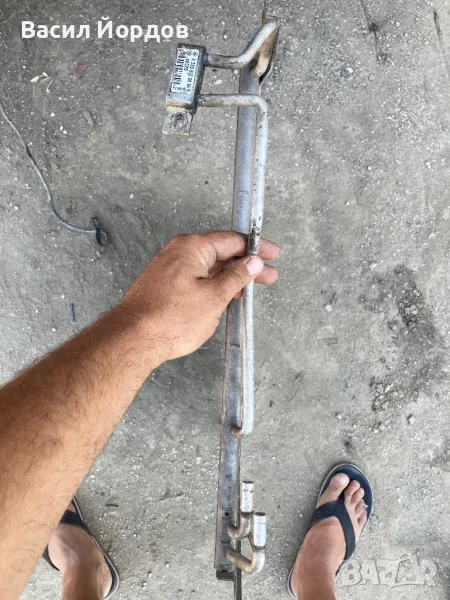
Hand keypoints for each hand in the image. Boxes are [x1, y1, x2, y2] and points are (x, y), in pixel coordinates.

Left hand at [120, 231, 279, 363]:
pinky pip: (196, 279)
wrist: (132, 339)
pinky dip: (214, 285)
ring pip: (208, 268)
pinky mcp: (164, 286)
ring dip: (231, 277)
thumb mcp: (214, 297)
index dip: (256, 248)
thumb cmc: (172, 318)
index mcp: (193, 247)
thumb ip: (236, 277)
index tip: (273, 255)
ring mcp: (170, 269)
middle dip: (247, 265)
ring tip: (251, 290)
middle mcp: (179, 252)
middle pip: (221, 253)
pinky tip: (225, 296)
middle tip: (269, 276)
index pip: (232, 240)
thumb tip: (252, 262)